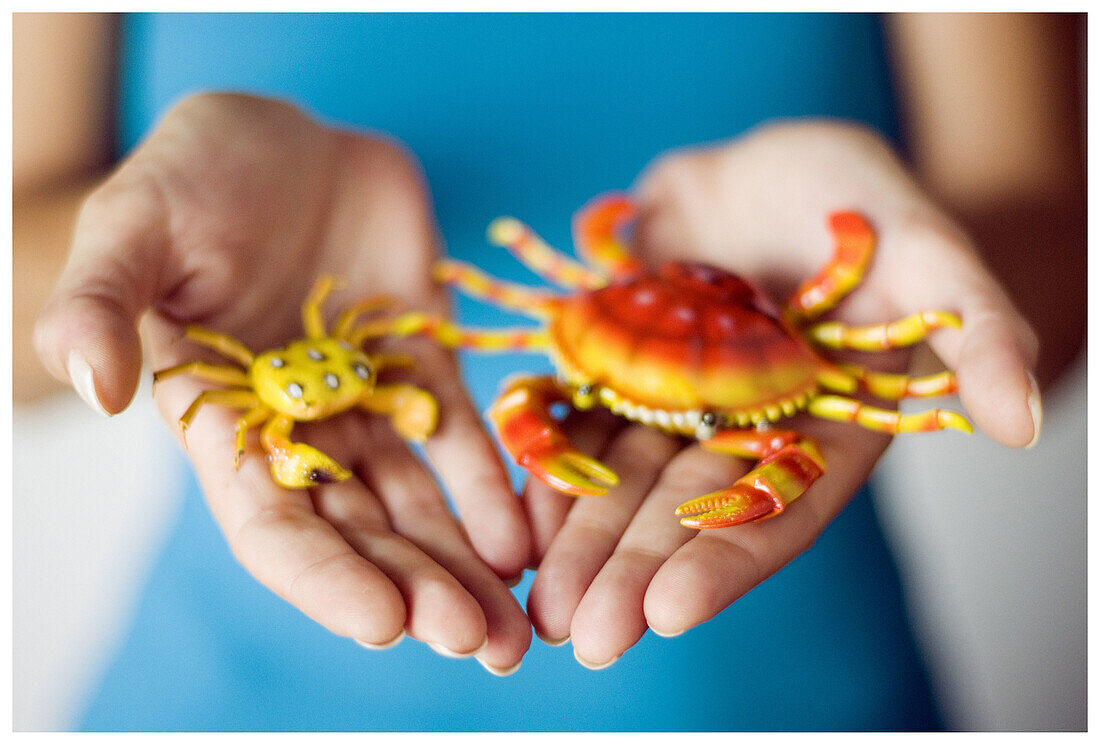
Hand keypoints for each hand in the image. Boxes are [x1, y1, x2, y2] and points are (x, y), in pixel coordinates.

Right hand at [35, 93, 530, 672]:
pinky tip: (529, 536)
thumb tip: (92, 389)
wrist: (284, 136)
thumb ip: (100, 305)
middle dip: (418, 592)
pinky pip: (465, 439)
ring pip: (421, 505)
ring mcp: (368, 404)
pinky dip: (494, 488)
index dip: (327, 579)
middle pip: (362, 534)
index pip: (274, 527)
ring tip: (514, 627)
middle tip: (479, 643)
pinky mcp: (422, 368)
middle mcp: (302, 433)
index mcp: (225, 426)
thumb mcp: (132, 227)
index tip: (388, 623)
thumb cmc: (193, 176)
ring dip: (467, 566)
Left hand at [524, 120, 1039, 666]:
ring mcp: (668, 398)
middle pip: (678, 511)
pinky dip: (540, 459)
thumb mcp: (930, 250)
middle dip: (628, 572)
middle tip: (579, 635)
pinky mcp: (613, 359)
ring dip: (574, 538)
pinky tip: (507, 510)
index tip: (669, 613)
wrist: (769, 167)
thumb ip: (975, 330)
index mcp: (814, 431)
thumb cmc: (861, 202)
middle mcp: (734, 430)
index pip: (774, 510)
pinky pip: (570, 415)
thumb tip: (1020, 421)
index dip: (724, 560)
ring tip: (531, 599)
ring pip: (614, 476)